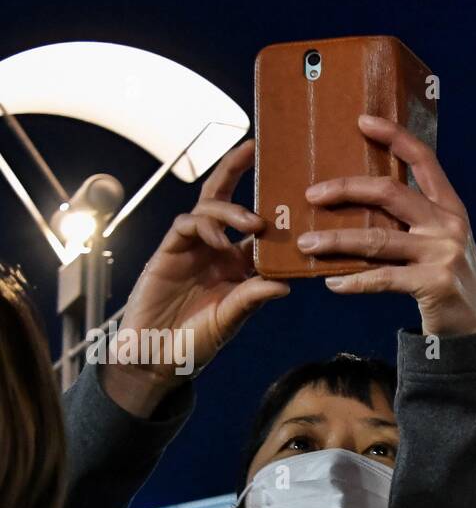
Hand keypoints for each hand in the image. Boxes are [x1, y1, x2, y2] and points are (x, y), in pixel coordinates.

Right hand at [104, 141, 289, 416]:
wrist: (155, 356)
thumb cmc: (196, 342)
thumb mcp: (230, 320)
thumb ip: (252, 299)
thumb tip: (286, 285)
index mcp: (237, 265)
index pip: (255, 228)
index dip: (270, 206)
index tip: (290, 185)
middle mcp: (216, 250)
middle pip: (225, 199)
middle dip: (235, 170)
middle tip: (253, 151)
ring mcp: (191, 248)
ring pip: (207, 208)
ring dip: (229, 210)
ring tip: (250, 223)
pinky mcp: (168, 251)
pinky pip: (186, 225)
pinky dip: (204, 226)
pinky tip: (218, 240)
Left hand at [297, 115, 475, 337]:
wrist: (475, 330)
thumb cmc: (448, 283)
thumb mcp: (442, 243)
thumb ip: (415, 222)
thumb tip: (360, 206)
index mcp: (450, 209)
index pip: (423, 161)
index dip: (394, 137)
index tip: (362, 121)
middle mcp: (448, 225)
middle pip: (389, 193)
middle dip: (346, 190)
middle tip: (311, 194)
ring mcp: (442, 254)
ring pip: (376, 239)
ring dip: (336, 241)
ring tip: (306, 245)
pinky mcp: (433, 283)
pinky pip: (382, 278)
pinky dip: (354, 281)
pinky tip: (332, 283)